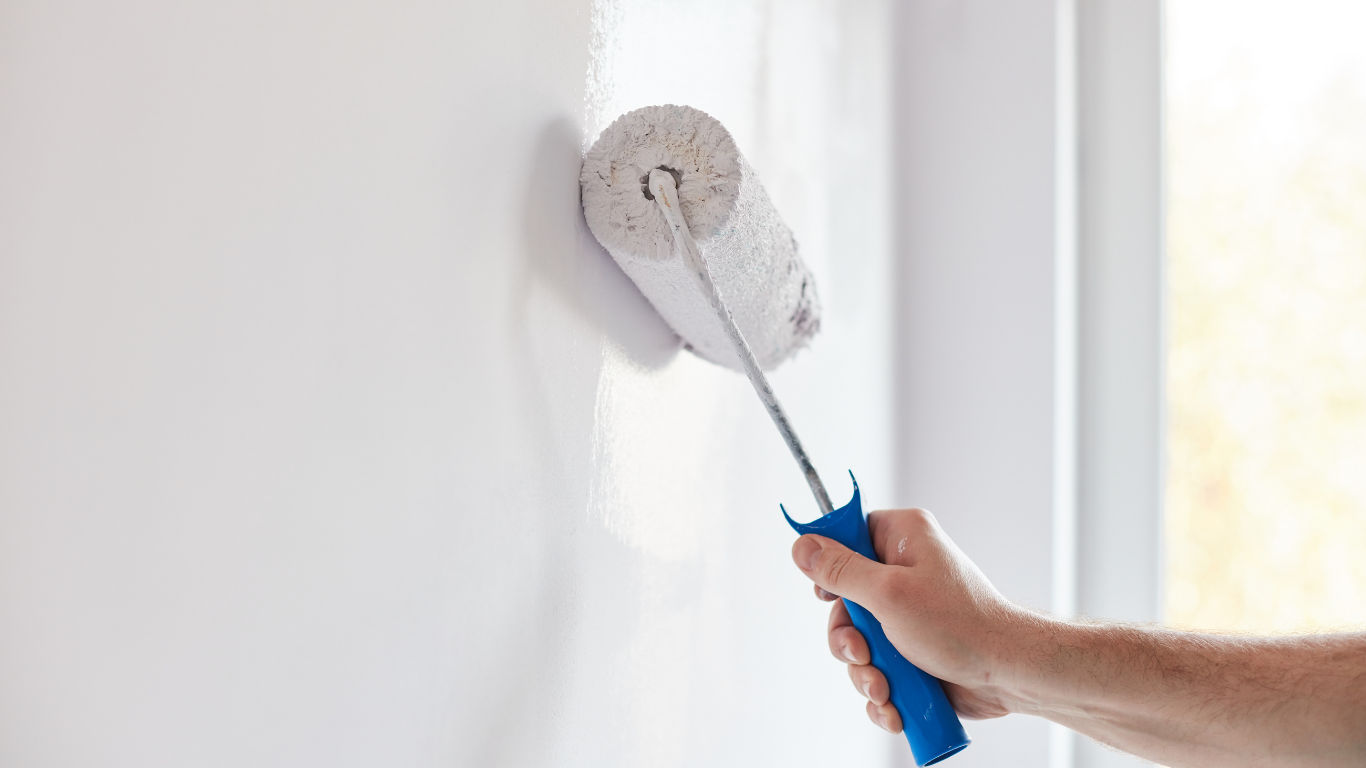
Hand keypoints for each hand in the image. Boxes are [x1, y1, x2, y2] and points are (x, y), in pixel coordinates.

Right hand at [791, 508, 1037, 731]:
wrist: (1008, 674)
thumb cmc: (961, 624)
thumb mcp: (889, 593)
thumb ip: (840, 571)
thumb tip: (801, 546)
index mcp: (902, 539)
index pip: (847, 535)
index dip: (830, 564)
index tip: (827, 594)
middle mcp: (902, 572)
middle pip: (844, 600)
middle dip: (849, 640)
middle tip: (863, 654)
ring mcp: (905, 614)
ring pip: (857, 642)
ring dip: (864, 672)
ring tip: (885, 688)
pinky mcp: (910, 651)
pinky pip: (876, 668)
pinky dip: (880, 692)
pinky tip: (893, 705)